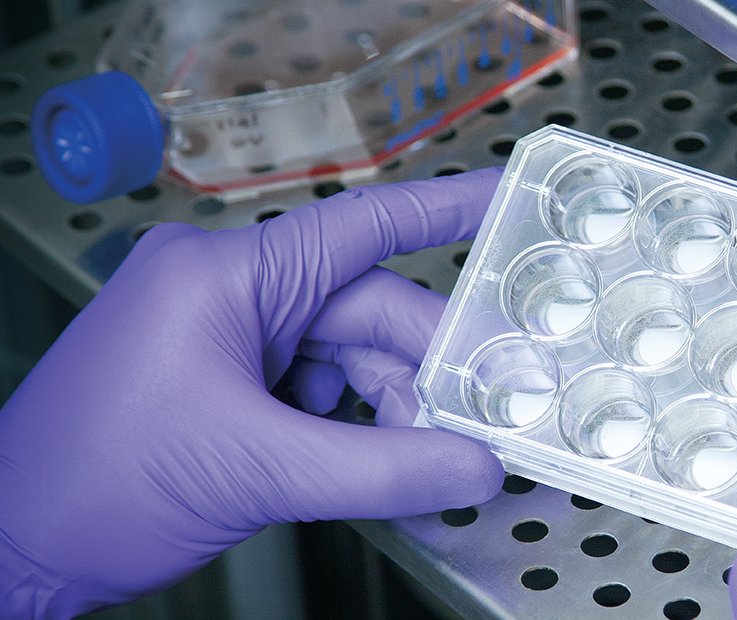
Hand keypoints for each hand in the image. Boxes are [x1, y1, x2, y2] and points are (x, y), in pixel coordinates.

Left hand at [0, 169, 506, 615]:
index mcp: (224, 277)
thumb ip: (384, 470)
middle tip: (485, 421)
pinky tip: (374, 466)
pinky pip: (315, 384)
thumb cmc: (91, 489)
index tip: (510, 198)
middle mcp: (225, 290)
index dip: (447, 209)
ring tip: (422, 465)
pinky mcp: (223, 373)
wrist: (15, 549)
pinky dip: (352, 426)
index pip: (360, 228)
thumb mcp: (259, 473)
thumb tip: (473, 467)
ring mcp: (222, 332)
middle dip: (424, 374)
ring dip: (390, 411)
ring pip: (347, 356)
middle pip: (366, 313)